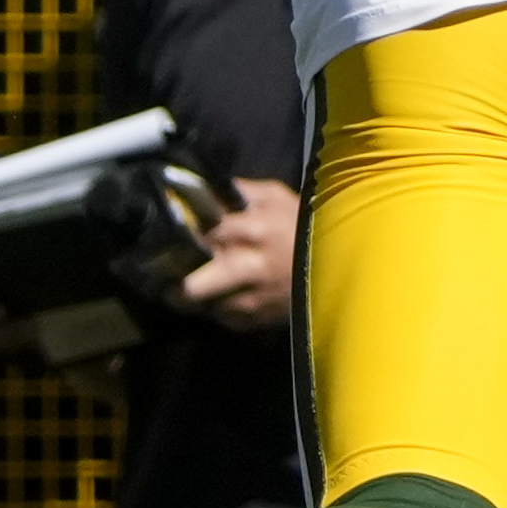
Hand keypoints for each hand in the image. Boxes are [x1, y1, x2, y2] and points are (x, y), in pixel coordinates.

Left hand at [156, 179, 299, 331]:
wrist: (342, 260)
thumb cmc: (303, 222)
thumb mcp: (275, 195)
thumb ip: (239, 191)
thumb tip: (201, 187)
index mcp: (250, 230)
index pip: (198, 236)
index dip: (177, 240)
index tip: (164, 239)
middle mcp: (248, 267)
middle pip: (193, 288)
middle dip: (174, 286)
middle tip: (166, 279)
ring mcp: (254, 298)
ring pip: (206, 309)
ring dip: (195, 301)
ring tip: (188, 291)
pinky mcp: (261, 320)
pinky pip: (226, 320)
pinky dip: (220, 311)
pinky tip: (222, 299)